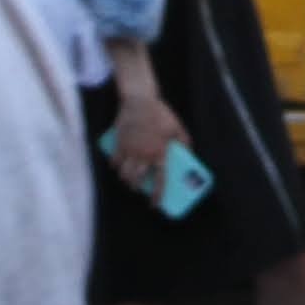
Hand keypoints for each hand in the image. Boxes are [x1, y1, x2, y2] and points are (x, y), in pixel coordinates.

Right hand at [102, 69, 188, 192]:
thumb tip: (190, 153)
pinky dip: (115, 166)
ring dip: (126, 180)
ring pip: (124, 173)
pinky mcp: (119, 143)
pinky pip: (114, 161)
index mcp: (159, 153)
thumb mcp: (177, 127)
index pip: (159, 179)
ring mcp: (129, 149)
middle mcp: (143, 154)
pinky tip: (117, 167)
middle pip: (136, 180)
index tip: (154, 204)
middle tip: (139, 189)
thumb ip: (185, 141)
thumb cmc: (161, 113)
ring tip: (128, 180)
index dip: (157, 194)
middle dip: (136, 188)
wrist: (139, 100)